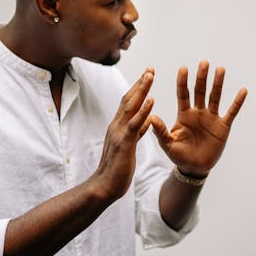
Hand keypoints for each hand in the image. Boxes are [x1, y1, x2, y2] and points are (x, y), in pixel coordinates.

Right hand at [89, 69, 154, 201]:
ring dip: (141, 90)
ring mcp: (119, 133)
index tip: (147, 76)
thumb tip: (145, 121)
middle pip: (128, 99)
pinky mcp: (124, 143)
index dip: (138, 88)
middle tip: (150, 68)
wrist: (104, 187)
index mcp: (118, 127)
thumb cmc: (117, 169)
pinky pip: (134, 124)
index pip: (128, 103)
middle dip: (140, 83)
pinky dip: (143, 111)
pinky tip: (151, 100)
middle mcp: (116, 126)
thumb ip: (136, 133)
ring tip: (150, 76)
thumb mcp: (129, 147)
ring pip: (130, 106)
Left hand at [150, 60, 246, 176]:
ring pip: (215, 97)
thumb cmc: (179, 155)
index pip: (183, 94)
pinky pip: (231, 112)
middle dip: (201, 77)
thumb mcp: (168, 144)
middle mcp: (198, 112)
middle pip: (200, 91)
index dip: (183, 82)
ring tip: (220, 69)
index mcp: (184, 114)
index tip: (183, 69)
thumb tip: (151, 116)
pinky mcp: (223, 126)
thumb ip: (160, 131)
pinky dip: (237, 102)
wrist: (194, 168)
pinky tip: (243, 90)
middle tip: (203, 63)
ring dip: (217, 83)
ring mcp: (211, 118)